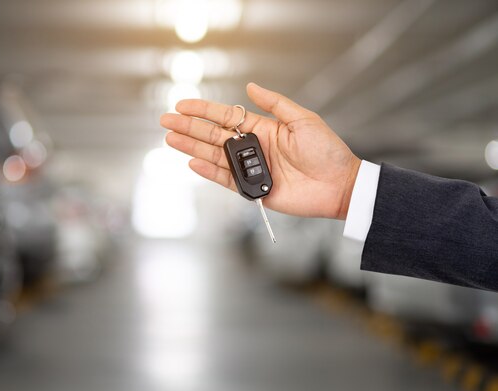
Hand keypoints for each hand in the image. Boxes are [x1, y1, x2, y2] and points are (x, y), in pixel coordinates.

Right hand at [159, 83, 361, 219]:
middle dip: (189, 128)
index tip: (182, 106)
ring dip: (192, 148)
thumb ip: (275, 104)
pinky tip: (192, 163)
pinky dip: (209, 172)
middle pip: (213, 136)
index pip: (225, 117)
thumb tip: (251, 86)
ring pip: (214, 156)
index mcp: (263, 129)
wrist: (338, 184)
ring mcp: (251, 168)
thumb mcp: (303, 119)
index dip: (203, 111)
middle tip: (166, 122)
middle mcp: (253, 148)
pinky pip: (225, 179)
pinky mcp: (253, 189)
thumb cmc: (326, 151)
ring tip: (171, 140)